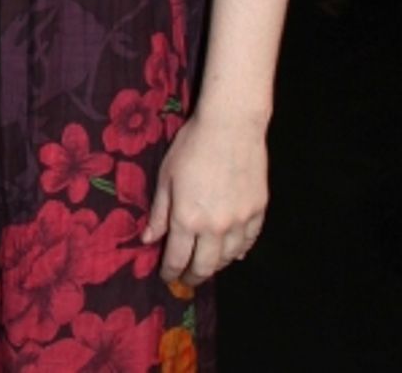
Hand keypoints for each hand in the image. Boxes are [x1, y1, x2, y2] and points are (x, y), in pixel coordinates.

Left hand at [142, 114, 266, 283]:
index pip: (177, 258)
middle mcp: (215, 228)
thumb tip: (148, 239)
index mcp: (187, 219)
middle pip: (205, 266)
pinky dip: (239, 251)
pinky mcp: (258, 212)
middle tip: (186, 278)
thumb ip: (159, 212)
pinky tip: (234, 252)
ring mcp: (240, 222)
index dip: (170, 271)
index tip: (166, 277)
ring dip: (216, 265)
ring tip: (207, 264)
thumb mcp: (166, 176)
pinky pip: (249, 242)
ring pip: (229, 258)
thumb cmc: (192, 146)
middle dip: (193, 276)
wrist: (231, 127)